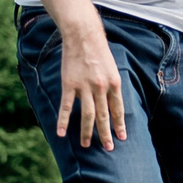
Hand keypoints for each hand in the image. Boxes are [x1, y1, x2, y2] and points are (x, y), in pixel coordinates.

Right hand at [53, 20, 125, 149]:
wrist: (83, 35)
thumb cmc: (98, 50)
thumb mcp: (112, 68)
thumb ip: (112, 85)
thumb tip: (112, 102)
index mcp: (114, 83)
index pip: (117, 110)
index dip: (119, 125)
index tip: (121, 138)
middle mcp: (101, 87)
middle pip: (103, 116)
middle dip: (106, 134)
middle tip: (108, 148)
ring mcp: (84, 87)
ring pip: (87, 115)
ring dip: (87, 132)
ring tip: (86, 145)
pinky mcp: (69, 85)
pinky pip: (66, 107)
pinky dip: (63, 121)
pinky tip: (61, 133)